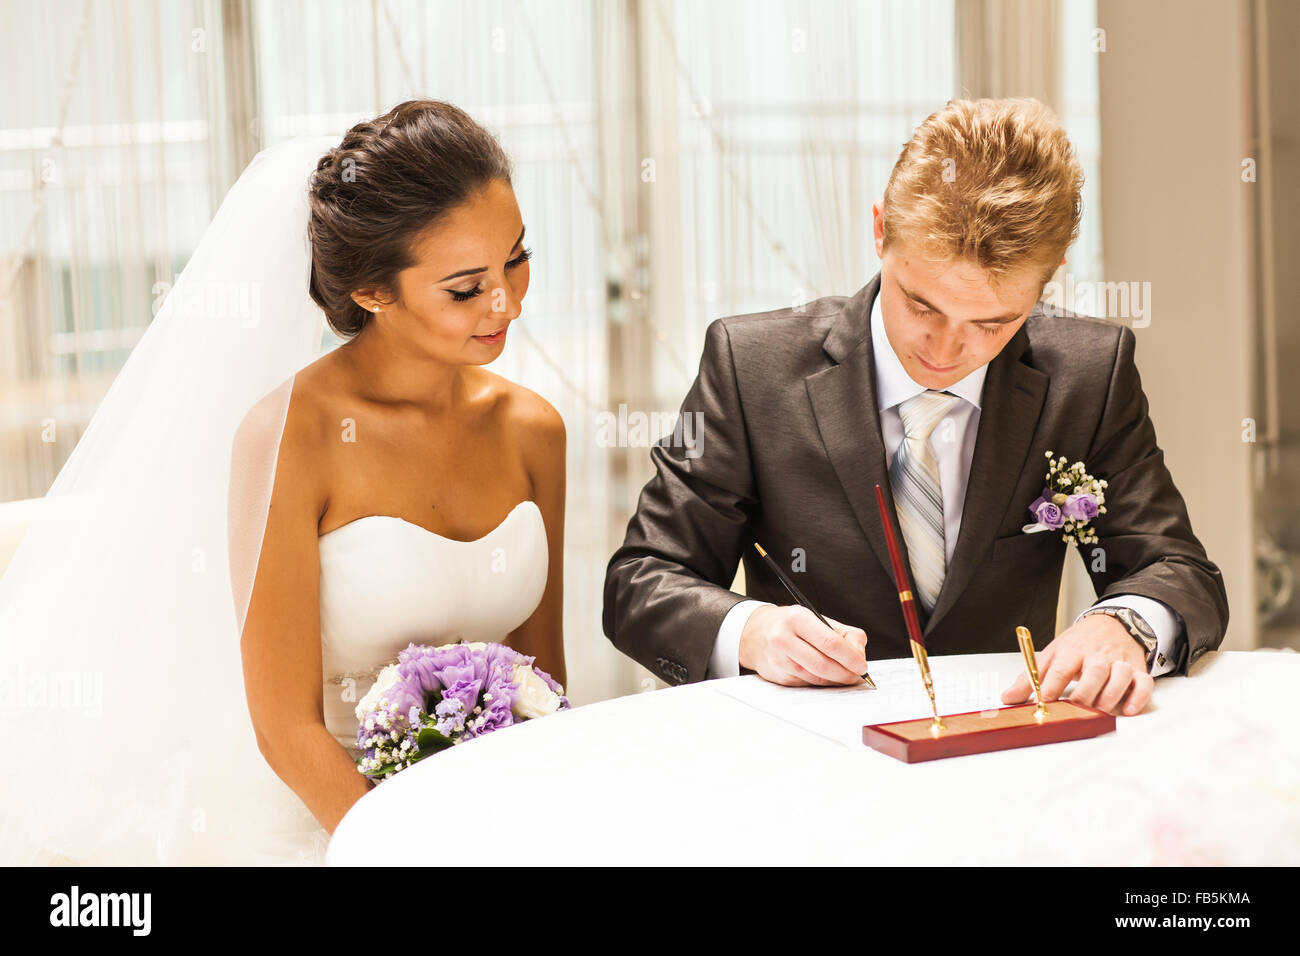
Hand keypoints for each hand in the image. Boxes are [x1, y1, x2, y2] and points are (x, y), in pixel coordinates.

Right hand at [738, 604, 868, 686]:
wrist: (755, 633)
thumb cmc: (792, 625)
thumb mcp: (817, 619)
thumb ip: (844, 634)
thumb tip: (859, 656)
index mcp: (797, 619)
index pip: (830, 643)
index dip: (851, 658)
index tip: (862, 666)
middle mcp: (784, 639)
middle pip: (824, 664)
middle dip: (846, 674)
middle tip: (857, 676)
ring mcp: (779, 660)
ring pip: (816, 677)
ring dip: (835, 680)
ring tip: (845, 676)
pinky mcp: (778, 676)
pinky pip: (807, 684)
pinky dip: (821, 683)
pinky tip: (826, 677)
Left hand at [1000, 613, 1153, 715]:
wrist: (1112, 623)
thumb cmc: (1079, 642)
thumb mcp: (1051, 654)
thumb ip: (1030, 678)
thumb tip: (1008, 698)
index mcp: (1072, 651)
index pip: (1060, 670)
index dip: (1052, 689)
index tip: (1044, 704)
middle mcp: (1096, 655)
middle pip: (1092, 675)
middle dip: (1083, 696)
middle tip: (1075, 709)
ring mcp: (1118, 662)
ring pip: (1118, 679)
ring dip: (1107, 698)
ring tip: (1098, 710)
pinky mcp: (1137, 670)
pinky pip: (1143, 684)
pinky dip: (1136, 698)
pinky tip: (1126, 710)